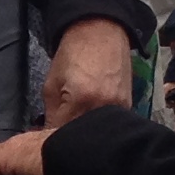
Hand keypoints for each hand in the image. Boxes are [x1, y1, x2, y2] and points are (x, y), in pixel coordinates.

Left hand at [42, 16, 134, 130]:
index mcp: (81, 101)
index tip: (45, 143)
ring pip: (96, 133)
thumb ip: (51, 114)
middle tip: (59, 134)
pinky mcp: (129, 106)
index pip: (62, 135)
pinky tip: (91, 119)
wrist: (100, 31)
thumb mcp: (51, 84)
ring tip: (76, 126)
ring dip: (85, 133)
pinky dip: (99, 125)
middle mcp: (103, 108)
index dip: (51, 141)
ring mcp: (119, 108)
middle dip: (69, 138)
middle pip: (82, 138)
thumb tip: (48, 137)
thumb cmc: (72, 54)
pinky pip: (110, 124)